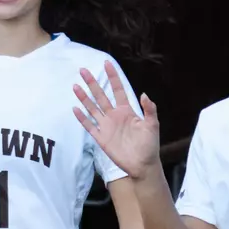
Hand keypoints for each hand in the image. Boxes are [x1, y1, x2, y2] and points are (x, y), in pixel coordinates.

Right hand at [73, 61, 159, 180]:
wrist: (143, 165)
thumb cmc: (150, 145)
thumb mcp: (152, 125)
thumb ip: (149, 109)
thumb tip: (143, 94)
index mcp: (127, 111)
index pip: (118, 90)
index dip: (112, 77)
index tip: (107, 63)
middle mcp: (114, 116)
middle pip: (101, 96)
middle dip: (93, 83)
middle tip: (83, 70)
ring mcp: (107, 126)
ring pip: (93, 108)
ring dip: (84, 98)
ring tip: (76, 86)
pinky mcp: (102, 138)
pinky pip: (89, 126)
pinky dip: (82, 118)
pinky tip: (75, 108)